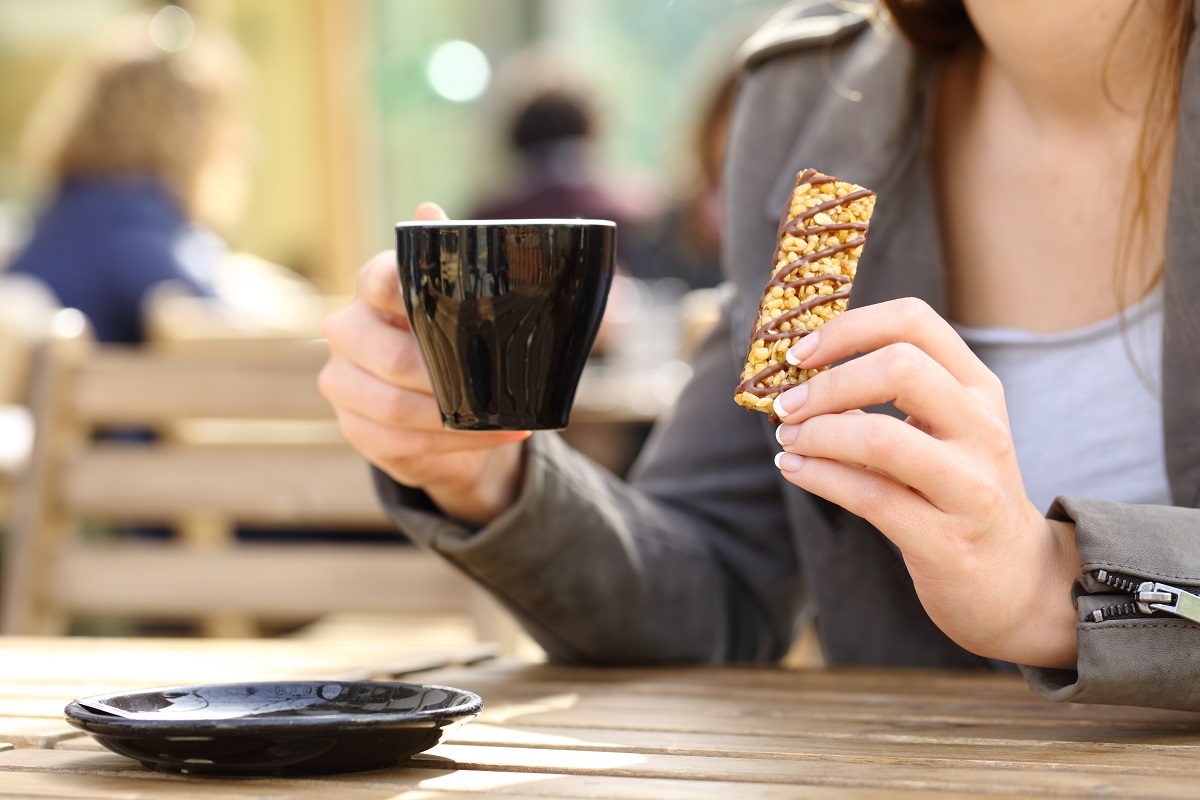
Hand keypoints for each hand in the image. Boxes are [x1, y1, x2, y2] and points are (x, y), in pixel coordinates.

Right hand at [319, 203, 529, 526]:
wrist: (432, 401)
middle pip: (392, 356)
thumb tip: (429, 210)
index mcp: (371, 289)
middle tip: (500, 383)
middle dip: (451, 376)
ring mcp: (343, 383)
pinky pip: (400, 443)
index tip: (460, 309)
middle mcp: (347, 332)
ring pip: (394, 406)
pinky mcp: (355, 428)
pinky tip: (492, 436)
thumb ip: (451, 262)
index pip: (381, 282)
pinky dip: (453, 444)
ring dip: (457, 418)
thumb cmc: (447, 336)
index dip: (413, 293)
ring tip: (507, 417)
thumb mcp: (458, 299)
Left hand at [772, 298, 1078, 667]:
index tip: (800, 352)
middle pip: (900, 368)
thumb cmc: (958, 493)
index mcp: (978, 388)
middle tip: (787, 404)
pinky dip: (817, 477)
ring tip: (787, 439)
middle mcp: (982, 428)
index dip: (847, 328)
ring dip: (817, 435)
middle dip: (827, 383)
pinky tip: (793, 468)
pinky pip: (870, 497)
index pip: (914, 321)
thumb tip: (801, 374)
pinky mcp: (946, 540)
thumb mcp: (943, 431)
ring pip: (881, 438)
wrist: (1016, 580)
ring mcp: (970, 485)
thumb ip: (886, 397)